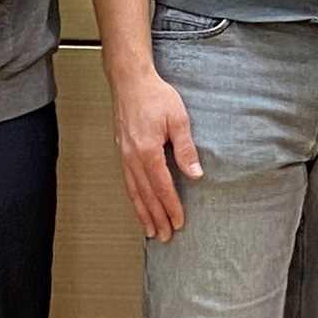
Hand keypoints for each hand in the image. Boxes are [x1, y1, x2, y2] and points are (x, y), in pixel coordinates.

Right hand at [111, 63, 202, 239]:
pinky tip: (139, 205)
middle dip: (157, 217)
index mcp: (148, 151)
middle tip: (165, 236)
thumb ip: (186, 148)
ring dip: (143, 213)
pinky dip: (134, 198)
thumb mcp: (178, 119)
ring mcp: (125, 156)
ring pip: (134, 192)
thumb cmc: (155, 96)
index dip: (171, 206)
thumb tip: (195, 173)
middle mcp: (133, 157)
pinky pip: (128, 182)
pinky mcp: (122, 152)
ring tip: (151, 230)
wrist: (130, 82)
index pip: (162, 187)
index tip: (179, 222)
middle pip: (146, 195)